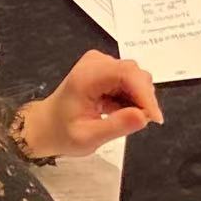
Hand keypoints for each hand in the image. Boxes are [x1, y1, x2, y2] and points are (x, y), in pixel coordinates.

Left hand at [18, 50, 162, 158]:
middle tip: (141, 123)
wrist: (46, 125)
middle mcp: (96, 62)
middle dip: (143, 98)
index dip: (144, 94)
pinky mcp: (105, 69)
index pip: (126, 74)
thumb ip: (117, 126)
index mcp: (87, 76)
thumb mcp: (88, 138)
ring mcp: (101, 63)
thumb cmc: (62, 133)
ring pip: (134, 76)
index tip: (154, 118)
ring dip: (137, 98)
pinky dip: (130, 97)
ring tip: (123, 118)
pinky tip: (119, 111)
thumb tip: (144, 116)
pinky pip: (128, 80)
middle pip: (133, 73)